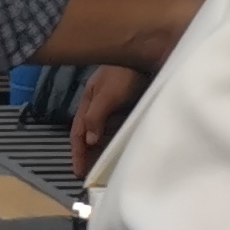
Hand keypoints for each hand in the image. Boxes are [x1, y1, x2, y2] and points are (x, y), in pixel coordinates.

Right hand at [72, 64, 145, 178]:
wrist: (151, 55)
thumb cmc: (126, 73)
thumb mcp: (108, 94)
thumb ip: (96, 116)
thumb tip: (89, 141)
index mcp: (89, 101)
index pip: (79, 131)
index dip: (78, 152)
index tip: (78, 172)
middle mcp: (100, 105)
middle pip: (91, 134)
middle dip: (90, 153)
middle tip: (92, 175)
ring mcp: (116, 106)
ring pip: (106, 132)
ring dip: (105, 148)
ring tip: (108, 167)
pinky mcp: (132, 107)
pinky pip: (122, 128)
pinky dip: (120, 140)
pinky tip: (125, 149)